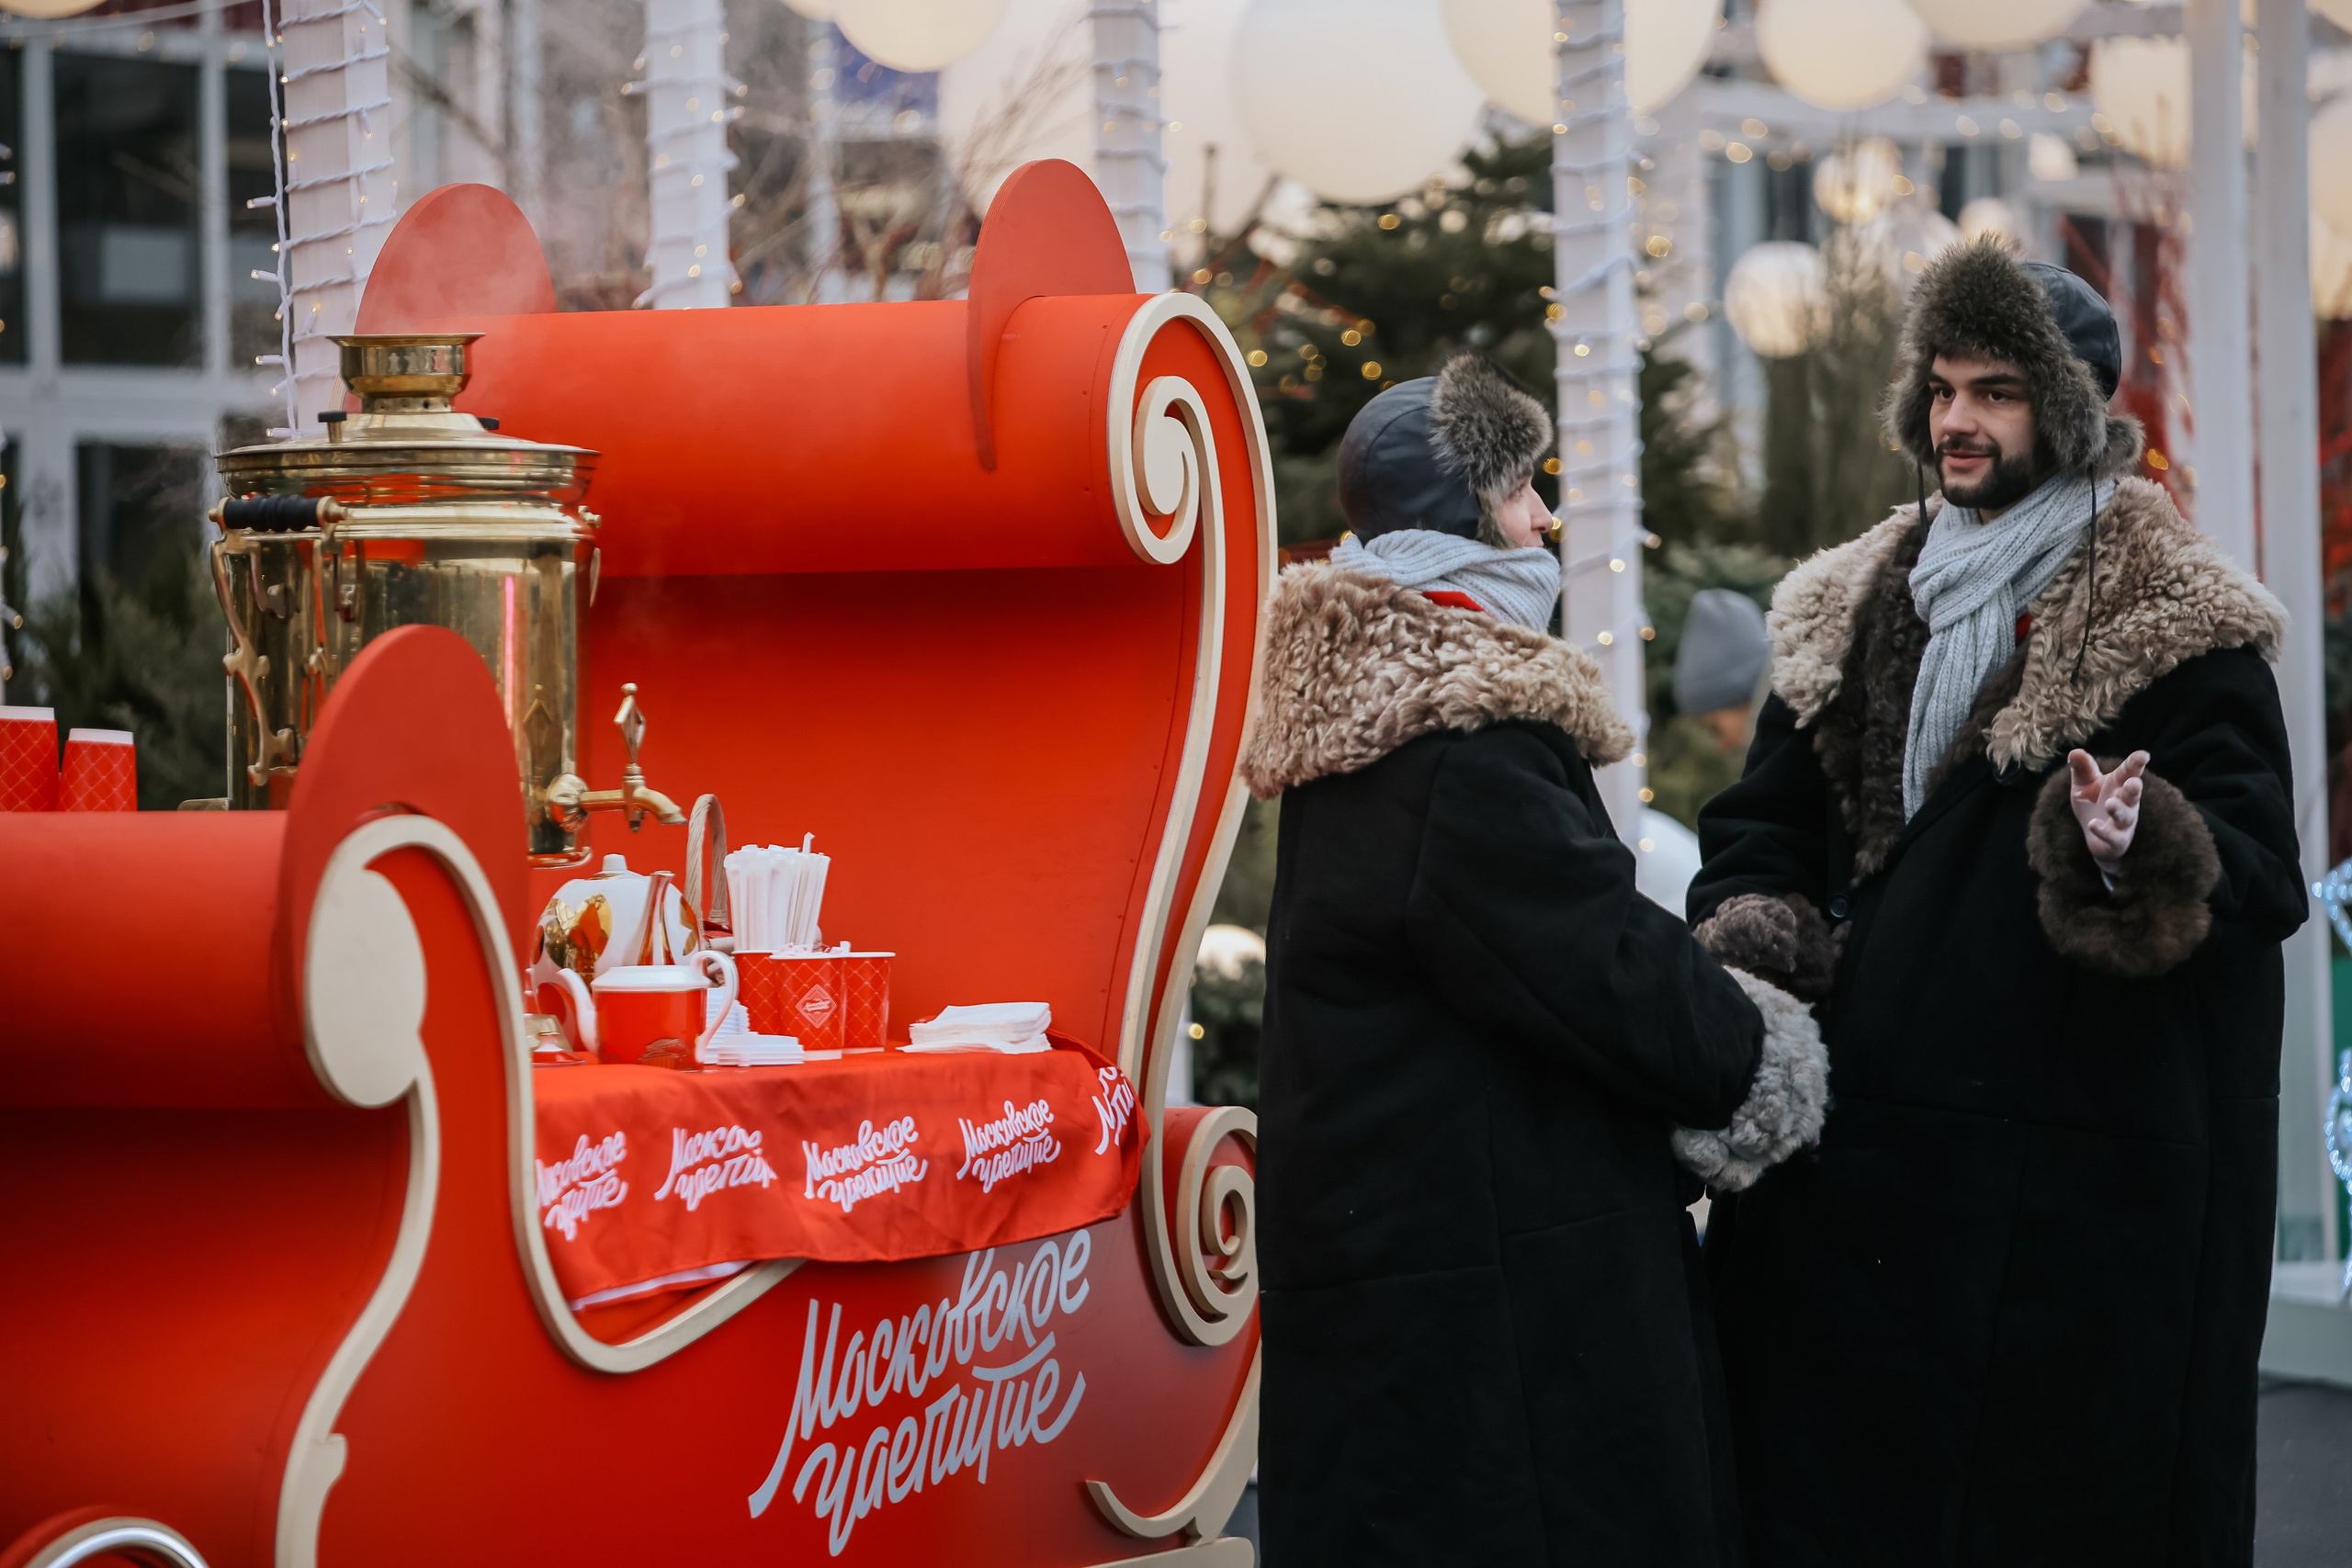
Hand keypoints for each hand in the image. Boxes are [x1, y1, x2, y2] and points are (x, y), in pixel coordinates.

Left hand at [2066, 749, 2146, 867]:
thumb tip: (2074, 751)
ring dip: (2119, 810)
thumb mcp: (2084, 784)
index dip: (2136, 763)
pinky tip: (2093, 824)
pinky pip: (2114, 837)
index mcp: (2120, 784)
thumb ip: (2082, 769)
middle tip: (2133, 783)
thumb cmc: (2093, 803)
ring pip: (2126, 817)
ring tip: (2110, 803)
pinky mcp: (2117, 840)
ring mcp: (2124, 823)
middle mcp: (2126, 802)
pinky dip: (2104, 831)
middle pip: (2133, 795)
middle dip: (2134, 789)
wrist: (2094, 836)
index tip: (2143, 755)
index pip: (2129, 771)